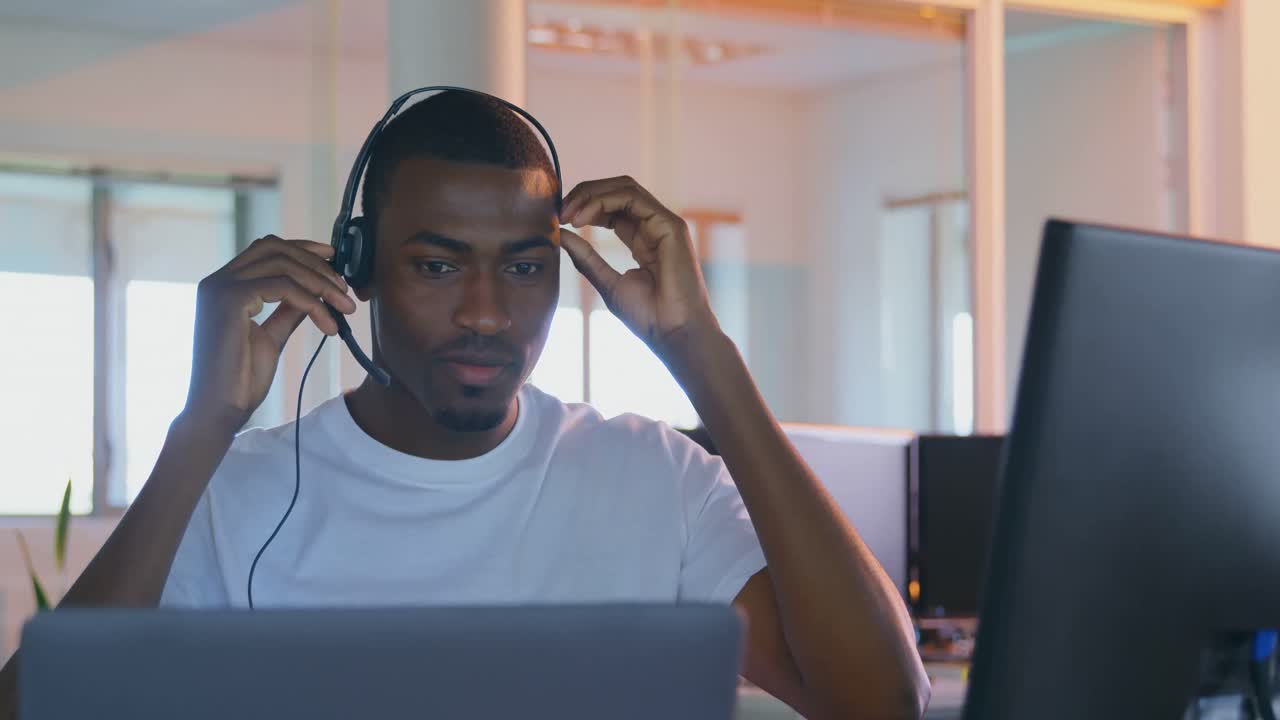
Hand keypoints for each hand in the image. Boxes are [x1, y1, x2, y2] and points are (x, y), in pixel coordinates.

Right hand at [182, 235, 355, 434]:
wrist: (220, 410)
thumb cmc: (241, 379)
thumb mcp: (272, 336)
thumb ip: (288, 310)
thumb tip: (314, 293)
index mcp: (224, 285)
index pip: (266, 248)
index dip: (303, 248)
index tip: (333, 259)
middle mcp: (218, 280)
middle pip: (275, 248)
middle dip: (316, 264)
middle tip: (345, 288)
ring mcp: (220, 288)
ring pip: (283, 265)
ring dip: (322, 284)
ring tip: (346, 309)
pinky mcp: (229, 300)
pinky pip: (284, 288)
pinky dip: (313, 303)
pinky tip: (330, 326)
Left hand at [559, 176, 719, 353]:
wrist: (674, 335)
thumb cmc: (649, 318)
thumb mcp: (607, 283)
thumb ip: (586, 257)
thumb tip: (561, 234)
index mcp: (642, 238)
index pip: (612, 206)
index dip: (583, 205)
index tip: (558, 219)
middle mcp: (654, 226)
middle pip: (617, 190)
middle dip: (584, 194)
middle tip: (559, 211)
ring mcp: (664, 224)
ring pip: (624, 188)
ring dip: (591, 194)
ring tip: (569, 214)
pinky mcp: (670, 225)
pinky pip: (633, 198)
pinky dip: (603, 201)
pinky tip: (584, 218)